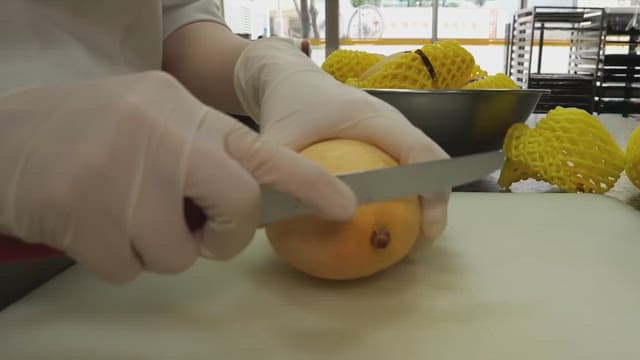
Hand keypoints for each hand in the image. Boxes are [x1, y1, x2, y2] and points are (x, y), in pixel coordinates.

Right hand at [0, 71, 355, 282]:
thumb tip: (249, 202)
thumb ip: (204, 154)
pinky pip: (131, 270)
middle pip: (237, 207)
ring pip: (179, 254)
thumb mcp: (155, 121)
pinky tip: (91, 222)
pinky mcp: (88, 217)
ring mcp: (124, 175)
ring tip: (120, 210)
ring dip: (157, 247)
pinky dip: (118, 259)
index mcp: (185, 112)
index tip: (344, 204)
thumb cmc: (93, 134)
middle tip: (196, 230)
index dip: (309, 182)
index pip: (261, 150)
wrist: (6, 138)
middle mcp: (162, 135)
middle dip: (224, 235)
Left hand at [234, 38, 449, 250]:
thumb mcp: (277, 140)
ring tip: (405, 244)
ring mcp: (393, 129)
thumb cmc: (288, 104)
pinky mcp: (386, 140)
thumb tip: (280, 219)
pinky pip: (406, 169)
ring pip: (423, 168)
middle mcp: (392, 121)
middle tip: (416, 247)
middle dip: (435, 206)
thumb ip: (280, 175)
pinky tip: (383, 225)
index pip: (419, 152)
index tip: (424, 230)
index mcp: (373, 117)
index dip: (433, 190)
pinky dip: (405, 198)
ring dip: (423, 204)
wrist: (290, 78)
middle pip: (433, 163)